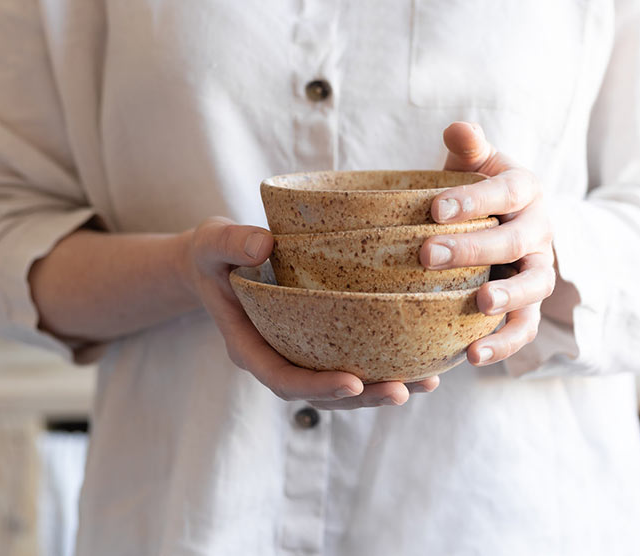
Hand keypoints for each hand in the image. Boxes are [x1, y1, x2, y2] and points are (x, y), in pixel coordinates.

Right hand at [181, 217, 439, 408]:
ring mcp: (300, 355)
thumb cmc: (214, 255)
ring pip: (342, 386)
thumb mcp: (212, 242)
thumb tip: (265, 244)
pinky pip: (353, 362)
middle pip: (321, 394)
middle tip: (402, 390)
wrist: (216, 263)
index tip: (352, 382)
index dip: (316, 387)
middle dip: (362, 397)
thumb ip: (232, 242)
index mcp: (248, 347)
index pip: (282, 379)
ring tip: (426, 383)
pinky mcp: (319, 344)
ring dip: (382, 388)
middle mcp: (277, 359)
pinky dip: (386, 365)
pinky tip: (424, 360)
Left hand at [420, 122, 555, 366]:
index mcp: (526, 190)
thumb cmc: (477, 189)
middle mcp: (540, 231)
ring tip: (479, 305)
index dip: (474, 199)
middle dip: (474, 249)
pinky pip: (525, 327)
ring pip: (533, 288)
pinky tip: (474, 355)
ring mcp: (538, 270)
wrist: (501, 223)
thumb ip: (468, 147)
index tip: (434, 209)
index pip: (506, 192)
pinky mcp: (529, 306)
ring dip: (508, 299)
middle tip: (428, 256)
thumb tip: (459, 128)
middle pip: (515, 242)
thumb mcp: (474, 163)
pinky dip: (505, 343)